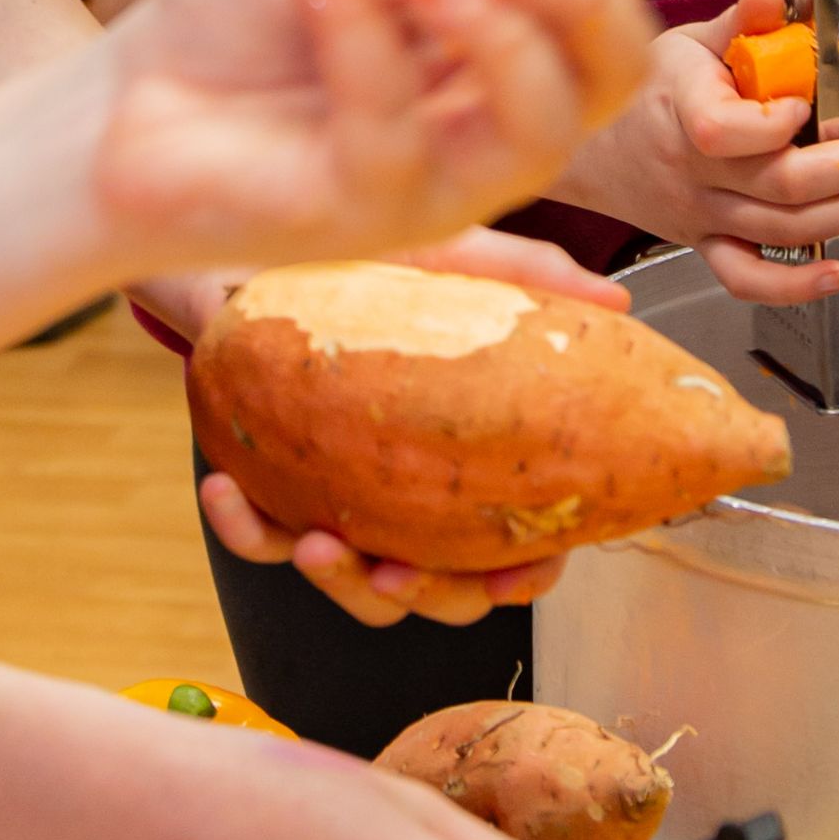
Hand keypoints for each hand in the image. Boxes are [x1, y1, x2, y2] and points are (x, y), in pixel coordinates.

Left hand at [90, 0, 658, 275]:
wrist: (122, 97)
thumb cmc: (240, 14)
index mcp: (504, 47)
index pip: (616, 13)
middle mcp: (492, 121)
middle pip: (615, 77)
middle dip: (585, 0)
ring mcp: (439, 182)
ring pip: (541, 131)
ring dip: (500, 34)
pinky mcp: (366, 216)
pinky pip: (396, 132)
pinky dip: (361, 35)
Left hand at [183, 228, 625, 627]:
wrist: (251, 243)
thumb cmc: (361, 257)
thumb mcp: (447, 256)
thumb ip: (527, 276)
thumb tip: (613, 301)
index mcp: (475, 457)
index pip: (520, 544)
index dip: (525, 573)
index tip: (509, 570)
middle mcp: (419, 494)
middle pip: (446, 592)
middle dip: (427, 596)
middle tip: (398, 574)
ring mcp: (349, 501)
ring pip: (359, 590)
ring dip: (339, 583)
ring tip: (317, 543)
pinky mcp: (275, 491)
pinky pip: (261, 538)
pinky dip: (245, 530)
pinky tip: (225, 492)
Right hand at [559, 0, 838, 305]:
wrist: (585, 149)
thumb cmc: (643, 92)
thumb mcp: (684, 44)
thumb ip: (736, 25)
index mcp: (683, 112)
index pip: (726, 132)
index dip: (775, 123)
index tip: (804, 103)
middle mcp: (693, 172)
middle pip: (781, 186)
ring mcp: (702, 214)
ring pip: (784, 231)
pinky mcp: (706, 243)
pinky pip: (748, 278)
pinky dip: (796, 286)